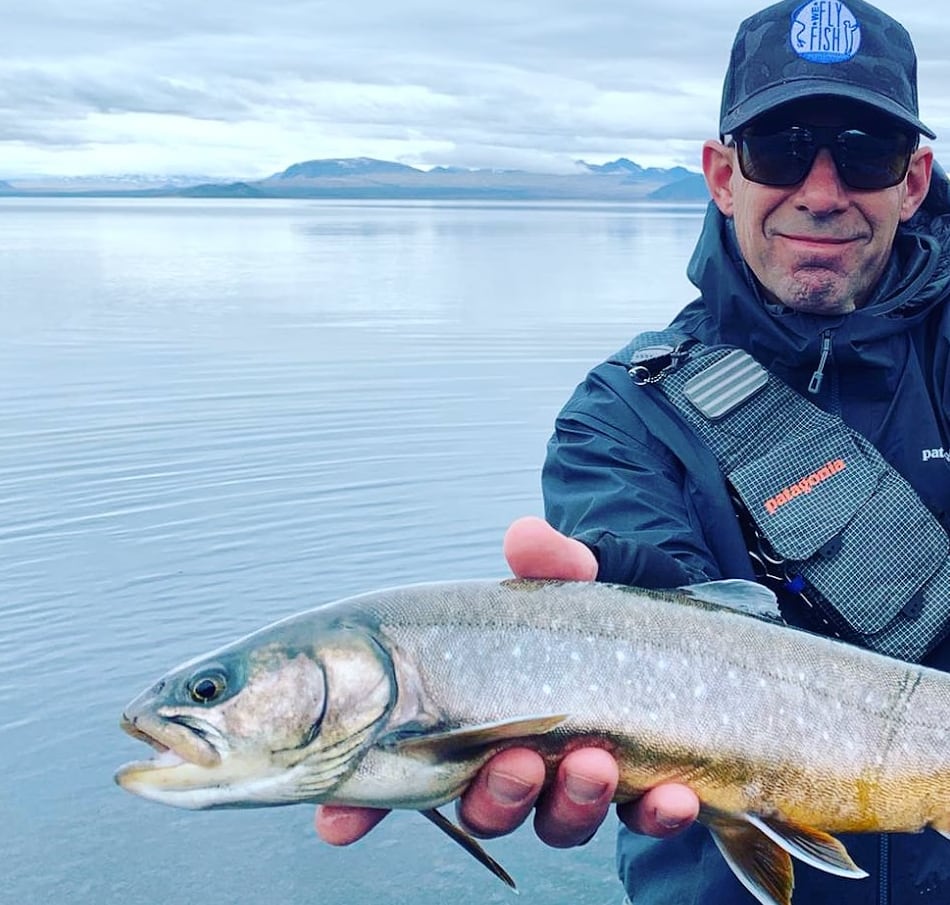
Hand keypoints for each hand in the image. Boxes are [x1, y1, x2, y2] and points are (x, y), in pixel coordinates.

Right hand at [315, 516, 699, 846]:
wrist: (683, 635)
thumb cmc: (600, 615)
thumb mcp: (576, 583)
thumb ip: (550, 564)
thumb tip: (525, 535)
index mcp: (478, 716)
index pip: (409, 765)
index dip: (366, 803)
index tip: (339, 822)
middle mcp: (518, 758)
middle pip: (486, 804)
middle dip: (498, 795)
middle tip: (518, 761)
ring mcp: (578, 780)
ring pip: (556, 821)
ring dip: (572, 803)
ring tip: (596, 763)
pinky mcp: (642, 791)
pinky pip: (642, 818)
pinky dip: (656, 814)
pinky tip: (674, 795)